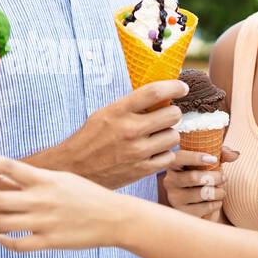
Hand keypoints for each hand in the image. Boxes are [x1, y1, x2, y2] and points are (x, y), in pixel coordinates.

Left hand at [0, 150, 131, 251]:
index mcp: (44, 180)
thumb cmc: (86, 194)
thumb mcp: (60, 180)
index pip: (8, 165)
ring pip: (3, 223)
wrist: (113, 218)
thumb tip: (2, 175)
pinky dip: (4, 241)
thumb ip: (30, 179)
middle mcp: (40, 200)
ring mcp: (43, 222)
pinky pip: (19, 244)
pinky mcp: (49, 242)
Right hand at [53, 80, 188, 188]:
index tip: (182, 88)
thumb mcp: (104, 114)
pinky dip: (164, 153)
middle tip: (165, 116)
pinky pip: (169, 157)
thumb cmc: (90, 138)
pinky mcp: (142, 170)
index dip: (174, 87)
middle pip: (172, 115)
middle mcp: (130, 130)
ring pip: (173, 136)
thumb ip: (130, 106)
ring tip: (157, 135)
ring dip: (169, 134)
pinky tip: (154, 151)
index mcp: (118, 111)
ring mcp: (137, 151)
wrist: (75, 169)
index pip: (154, 92)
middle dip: (172, 113)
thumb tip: (160, 96)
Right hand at [163, 145, 239, 221]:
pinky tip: (215, 202)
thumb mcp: (212, 164)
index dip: (195, 158)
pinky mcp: (183, 213)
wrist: (200, 206)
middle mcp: (169, 181)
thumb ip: (222, 154)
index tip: (213, 159)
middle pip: (194, 177)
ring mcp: (174, 199)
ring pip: (202, 193)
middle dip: (215, 177)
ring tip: (221, 191)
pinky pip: (206, 207)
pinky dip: (216, 204)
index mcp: (174, 165)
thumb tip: (235, 154)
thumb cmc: (205, 178)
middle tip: (224, 178)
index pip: (179, 157)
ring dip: (219, 192)